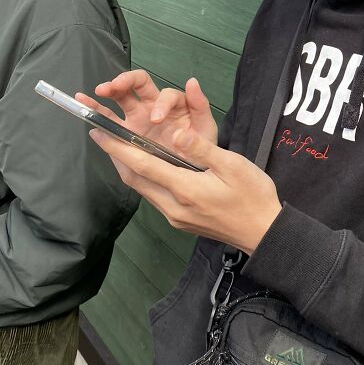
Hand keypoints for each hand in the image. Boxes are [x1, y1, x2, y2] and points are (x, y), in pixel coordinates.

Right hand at [76, 69, 217, 149]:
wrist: (190, 171)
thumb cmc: (200, 147)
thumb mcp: (205, 127)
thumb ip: (200, 105)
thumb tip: (192, 81)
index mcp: (174, 103)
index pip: (165, 94)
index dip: (160, 103)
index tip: (157, 119)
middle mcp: (154, 105)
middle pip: (138, 84)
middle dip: (125, 81)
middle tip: (114, 87)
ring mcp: (138, 116)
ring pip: (121, 96)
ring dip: (108, 90)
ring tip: (95, 92)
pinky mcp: (127, 130)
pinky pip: (109, 118)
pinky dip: (96, 109)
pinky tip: (83, 104)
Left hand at [89, 125, 282, 254]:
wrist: (263, 233)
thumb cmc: (252, 196)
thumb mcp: (233, 166)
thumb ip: (201, 149)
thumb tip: (175, 132)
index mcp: (184, 189)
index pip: (142, 165)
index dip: (118, 148)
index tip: (98, 131)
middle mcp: (173, 205)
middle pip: (135, 179)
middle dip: (116, 157)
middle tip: (103, 134)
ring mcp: (175, 216)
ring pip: (143, 189)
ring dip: (129, 168)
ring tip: (120, 148)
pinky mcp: (180, 220)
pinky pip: (154, 196)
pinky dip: (144, 178)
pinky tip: (148, 167)